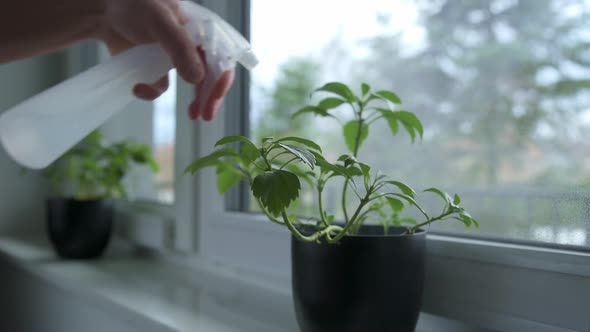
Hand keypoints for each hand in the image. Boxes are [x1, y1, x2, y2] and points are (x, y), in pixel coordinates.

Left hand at [98, 0, 233, 120]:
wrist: (105, 10)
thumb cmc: (136, 5)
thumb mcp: (161, 22)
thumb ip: (180, 49)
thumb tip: (197, 79)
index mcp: (202, 32)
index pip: (220, 58)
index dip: (221, 79)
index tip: (214, 97)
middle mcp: (193, 47)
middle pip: (211, 76)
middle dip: (210, 96)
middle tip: (206, 115)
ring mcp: (176, 59)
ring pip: (192, 86)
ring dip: (193, 101)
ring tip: (193, 115)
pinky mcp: (157, 69)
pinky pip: (161, 87)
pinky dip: (150, 91)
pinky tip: (137, 87)